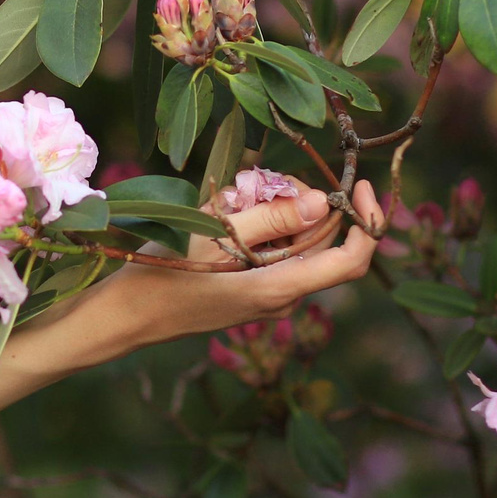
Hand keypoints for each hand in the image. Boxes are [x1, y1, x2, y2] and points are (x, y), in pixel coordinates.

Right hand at [103, 179, 385, 349]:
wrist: (129, 316)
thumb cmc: (167, 274)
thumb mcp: (215, 234)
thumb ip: (272, 217)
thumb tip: (321, 202)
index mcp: (281, 288)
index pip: (351, 260)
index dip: (367, 222)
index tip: (360, 185)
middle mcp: (283, 297)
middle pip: (322, 242)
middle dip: (305, 204)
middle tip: (265, 181)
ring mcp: (268, 297)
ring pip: (296, 245)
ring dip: (279, 214)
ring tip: (236, 198)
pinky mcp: (251, 292)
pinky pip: (275, 254)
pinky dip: (263, 228)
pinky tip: (228, 215)